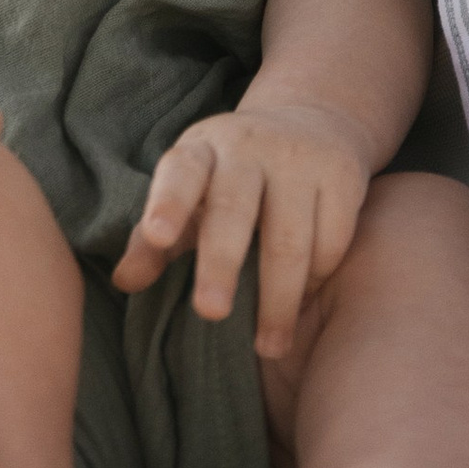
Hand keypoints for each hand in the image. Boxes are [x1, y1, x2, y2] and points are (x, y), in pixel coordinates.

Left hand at [115, 93, 374, 357]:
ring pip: (290, 238)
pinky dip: (318, 279)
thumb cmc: (230, 176)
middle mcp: (250, 147)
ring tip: (269, 347)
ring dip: (279, 299)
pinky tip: (304, 303)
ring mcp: (300, 158)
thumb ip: (154, 238)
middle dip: (221, 263)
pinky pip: (331, 241)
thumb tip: (125, 282)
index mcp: (202, 149)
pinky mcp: (343, 175)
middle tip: (211, 313)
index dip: (168, 203)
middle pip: (233, 209)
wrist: (310, 120)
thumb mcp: (189, 194)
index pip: (180, 172)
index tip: (158, 236)